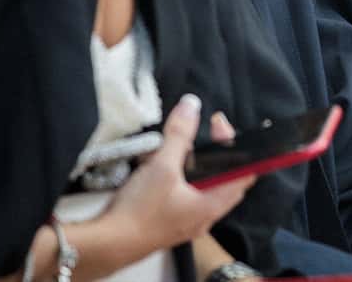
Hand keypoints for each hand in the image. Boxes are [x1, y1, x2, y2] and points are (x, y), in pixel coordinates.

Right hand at [89, 94, 256, 264]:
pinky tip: (158, 169)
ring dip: (194, 166)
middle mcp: (205, 216)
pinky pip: (183, 197)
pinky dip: (178, 179)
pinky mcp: (169, 223)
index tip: (218, 125)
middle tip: (202, 135)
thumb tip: (191, 105)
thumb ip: (179, 135)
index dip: (237, 145)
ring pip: (201, 187)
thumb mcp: (162, 167)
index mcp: (213, 204)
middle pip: (223, 177)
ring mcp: (187, 222)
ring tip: (176, 149)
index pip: (245, 171)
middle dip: (215, 153)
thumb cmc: (139, 212)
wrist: (106, 246)